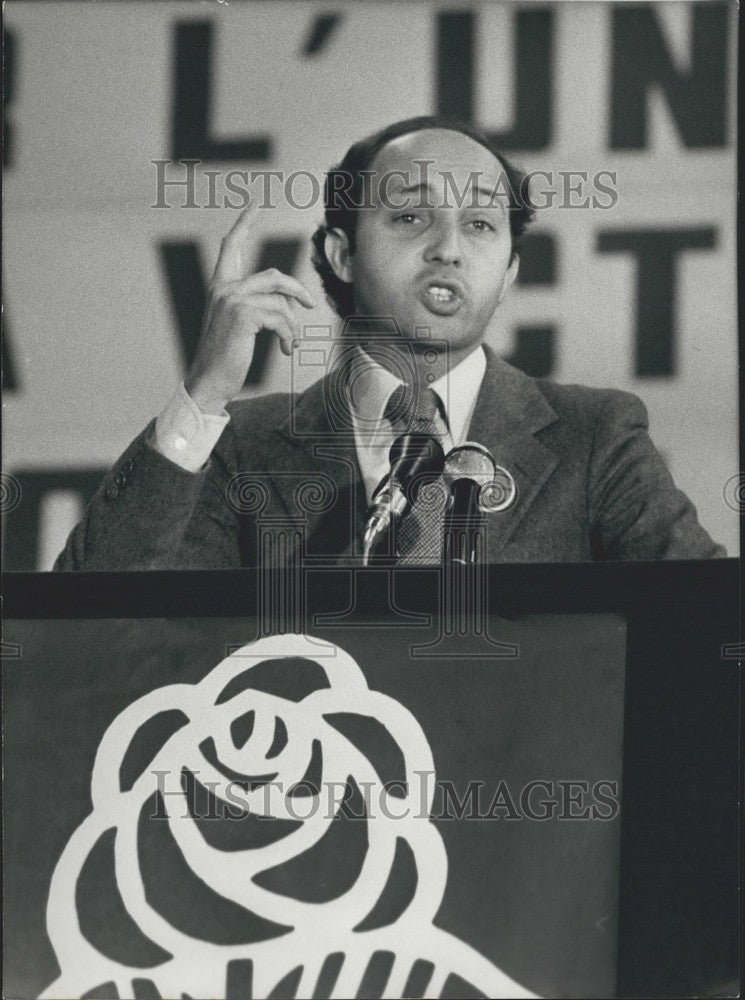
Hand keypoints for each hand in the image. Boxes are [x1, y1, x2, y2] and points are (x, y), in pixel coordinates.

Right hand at [184, 204, 316, 413]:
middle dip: (298, 292)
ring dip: (292, 325)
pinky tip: (284, 350)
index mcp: (219, 287)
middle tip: (312, 307)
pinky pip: (281, 318)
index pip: (231, 247)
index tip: (254, 204)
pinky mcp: (243, 314)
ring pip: (281, 301)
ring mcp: (232, 299)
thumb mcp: (238, 327)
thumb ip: (255, 308)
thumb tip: (289, 305)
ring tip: (290, 343)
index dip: (244, 224)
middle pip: (275, 277)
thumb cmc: (225, 359)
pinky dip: (288, 336)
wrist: (209, 381)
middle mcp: (223, 288)